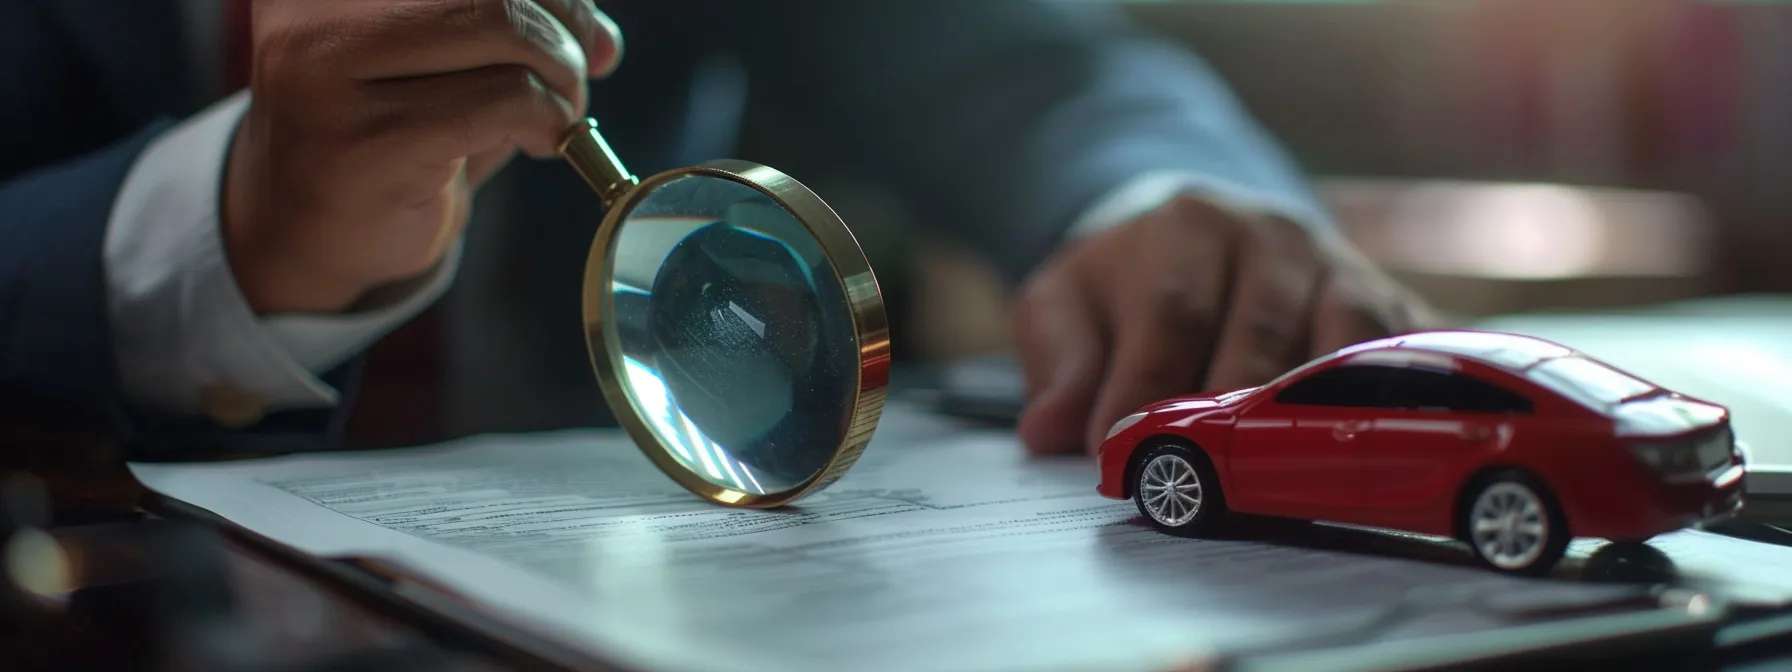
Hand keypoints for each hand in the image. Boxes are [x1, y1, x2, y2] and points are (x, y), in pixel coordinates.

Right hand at [224, 0, 623, 313]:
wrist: (303, 228)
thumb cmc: (389, 130)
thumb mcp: (453, 58)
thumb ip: (521, 25)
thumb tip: (603, 38)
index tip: (581, 26)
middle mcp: (314, 4)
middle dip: (562, 28)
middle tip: (572, 79)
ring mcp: (325, 66)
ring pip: (502, 27)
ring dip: (558, 79)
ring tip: (552, 115)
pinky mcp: (362, 138)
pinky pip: (503, 99)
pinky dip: (547, 120)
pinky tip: (539, 142)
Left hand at [1012, 195, 1444, 455]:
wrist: (1197, 237)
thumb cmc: (1127, 286)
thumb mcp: (1066, 306)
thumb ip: (1058, 363)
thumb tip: (1049, 432)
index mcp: (1191, 225)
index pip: (1173, 314)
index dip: (1147, 390)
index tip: (1119, 453)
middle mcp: (1276, 238)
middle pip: (1262, 338)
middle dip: (1228, 418)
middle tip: (1202, 484)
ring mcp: (1343, 270)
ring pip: (1341, 348)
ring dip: (1312, 417)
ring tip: (1280, 480)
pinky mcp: (1391, 308)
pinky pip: (1404, 358)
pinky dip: (1393, 403)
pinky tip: (1372, 452)